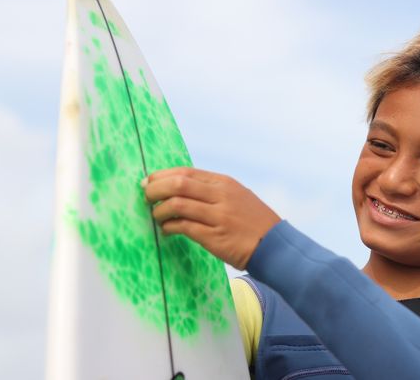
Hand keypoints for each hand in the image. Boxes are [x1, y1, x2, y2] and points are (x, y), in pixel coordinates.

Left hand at [143, 167, 280, 269]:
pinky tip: (166, 230)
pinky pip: (183, 227)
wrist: (274, 245)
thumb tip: (178, 187)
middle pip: (178, 184)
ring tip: (156, 216)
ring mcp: (218, 216)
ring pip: (177, 205)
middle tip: (145, 197)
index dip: (162, 176)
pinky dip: (169, 227)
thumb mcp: (236, 197)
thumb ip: (211, 191)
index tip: (148, 182)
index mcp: (224, 183)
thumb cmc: (252, 222)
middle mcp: (221, 196)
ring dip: (159, 210)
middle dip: (155, 189)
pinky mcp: (215, 237)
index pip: (186, 172)